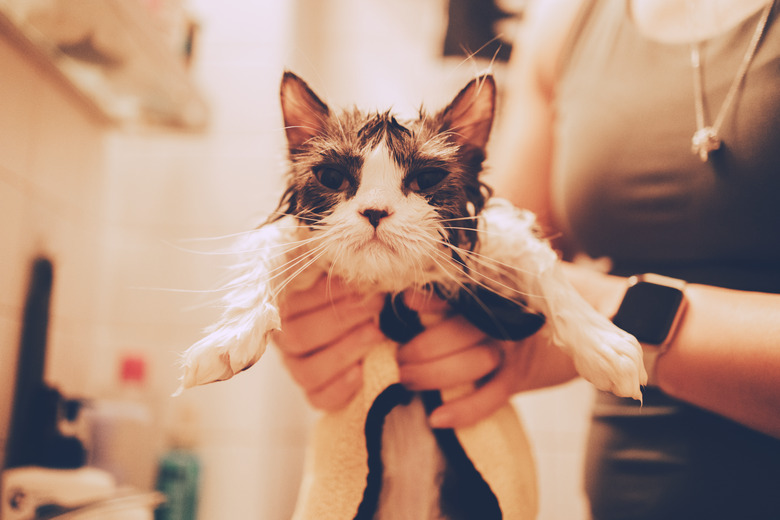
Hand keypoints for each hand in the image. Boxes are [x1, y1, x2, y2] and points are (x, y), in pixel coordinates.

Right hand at [273, 276, 384, 410]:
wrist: (367, 330)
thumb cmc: (353, 299)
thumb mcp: (345, 283)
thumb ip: (343, 277)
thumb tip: (353, 267)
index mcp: (285, 309)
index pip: (294, 304)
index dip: (327, 294)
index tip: (360, 284)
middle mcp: (285, 341)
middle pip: (300, 336)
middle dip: (342, 319)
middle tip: (375, 305)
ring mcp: (297, 370)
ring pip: (308, 370)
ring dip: (346, 351)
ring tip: (377, 335)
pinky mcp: (314, 395)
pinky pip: (320, 398)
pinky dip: (342, 386)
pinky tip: (364, 370)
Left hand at [399, 291, 577, 428]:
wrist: (598, 312)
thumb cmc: (537, 296)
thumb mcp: (510, 280)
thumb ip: (472, 285)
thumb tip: (414, 293)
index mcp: (497, 289)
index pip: (457, 292)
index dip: (429, 300)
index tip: (404, 303)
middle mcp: (505, 316)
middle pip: (455, 332)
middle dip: (420, 348)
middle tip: (398, 358)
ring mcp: (515, 347)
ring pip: (468, 363)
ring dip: (433, 376)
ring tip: (407, 380)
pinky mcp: (522, 376)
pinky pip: (491, 397)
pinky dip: (464, 410)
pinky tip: (437, 418)